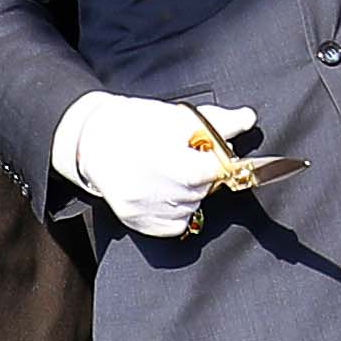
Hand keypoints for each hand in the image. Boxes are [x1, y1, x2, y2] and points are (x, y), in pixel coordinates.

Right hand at [54, 93, 262, 241]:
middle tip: (184, 159)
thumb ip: (218, 122)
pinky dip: (176, 211)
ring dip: (189, 194)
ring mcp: (150, 210)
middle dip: (202, 176)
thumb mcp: (178, 116)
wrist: (93, 140)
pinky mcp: (140, 222)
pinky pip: (176, 224)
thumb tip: (248, 119)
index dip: (223, 164)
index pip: (220, 172)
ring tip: (168, 173)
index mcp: (178, 163)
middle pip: (206, 191)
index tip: (221, 160)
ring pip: (192, 209)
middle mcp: (164, 191)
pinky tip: (162, 190)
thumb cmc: (136, 123)